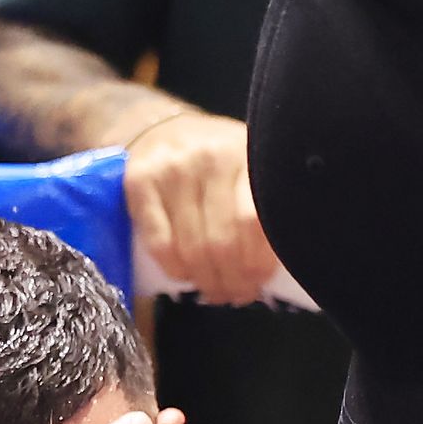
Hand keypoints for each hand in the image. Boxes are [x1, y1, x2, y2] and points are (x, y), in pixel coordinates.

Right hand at [124, 110, 283, 305]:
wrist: (162, 129)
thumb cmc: (216, 160)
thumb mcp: (249, 168)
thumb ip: (263, 205)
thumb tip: (282, 262)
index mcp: (246, 155)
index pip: (254, 222)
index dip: (258, 263)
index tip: (260, 282)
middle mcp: (209, 157)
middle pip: (222, 242)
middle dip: (232, 280)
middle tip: (236, 294)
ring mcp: (171, 169)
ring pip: (192, 249)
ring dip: (206, 281)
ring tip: (215, 290)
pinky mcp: (140, 183)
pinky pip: (161, 245)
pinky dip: (177, 270)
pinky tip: (187, 275)